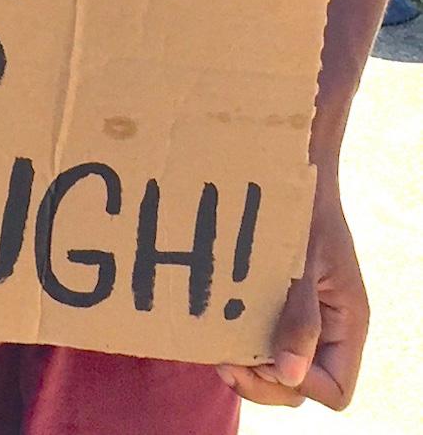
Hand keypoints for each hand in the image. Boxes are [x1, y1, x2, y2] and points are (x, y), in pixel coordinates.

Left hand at [216, 191, 369, 409]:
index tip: (261, 359)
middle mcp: (326, 329)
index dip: (299, 385)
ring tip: (217, 348)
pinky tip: (216, 328)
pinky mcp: (276, 305)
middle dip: (263, 381)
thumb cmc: (304, 212)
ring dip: (248, 364)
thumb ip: (300, 318)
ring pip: (279, 367)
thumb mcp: (304, 264)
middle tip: (224, 361)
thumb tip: (289, 375)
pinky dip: (241, 341)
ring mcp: (301, 319)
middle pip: (301, 386)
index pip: (334, 389)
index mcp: (346, 324)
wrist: (293, 173)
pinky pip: (263, 338)